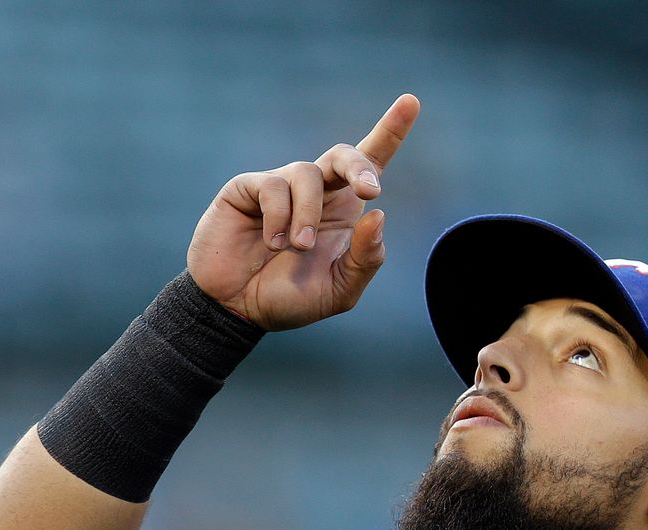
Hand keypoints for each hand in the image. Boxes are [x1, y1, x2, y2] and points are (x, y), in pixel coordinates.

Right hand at [185, 93, 419, 330]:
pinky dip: (279, 218)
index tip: (411, 102)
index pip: (370, 165)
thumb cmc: (288, 299)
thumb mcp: (338, 291)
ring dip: (308, 214)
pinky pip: (273, 187)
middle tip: (370, 191)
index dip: (391, 131)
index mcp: (342, 212)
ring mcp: (281, 187)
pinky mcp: (248, 187)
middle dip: (359, 166)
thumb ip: (364, 259)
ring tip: (297, 247)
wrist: (236, 309)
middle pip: (344, 154)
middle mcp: (315, 193)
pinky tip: (271, 242)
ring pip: (308, 174)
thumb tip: (378, 215)